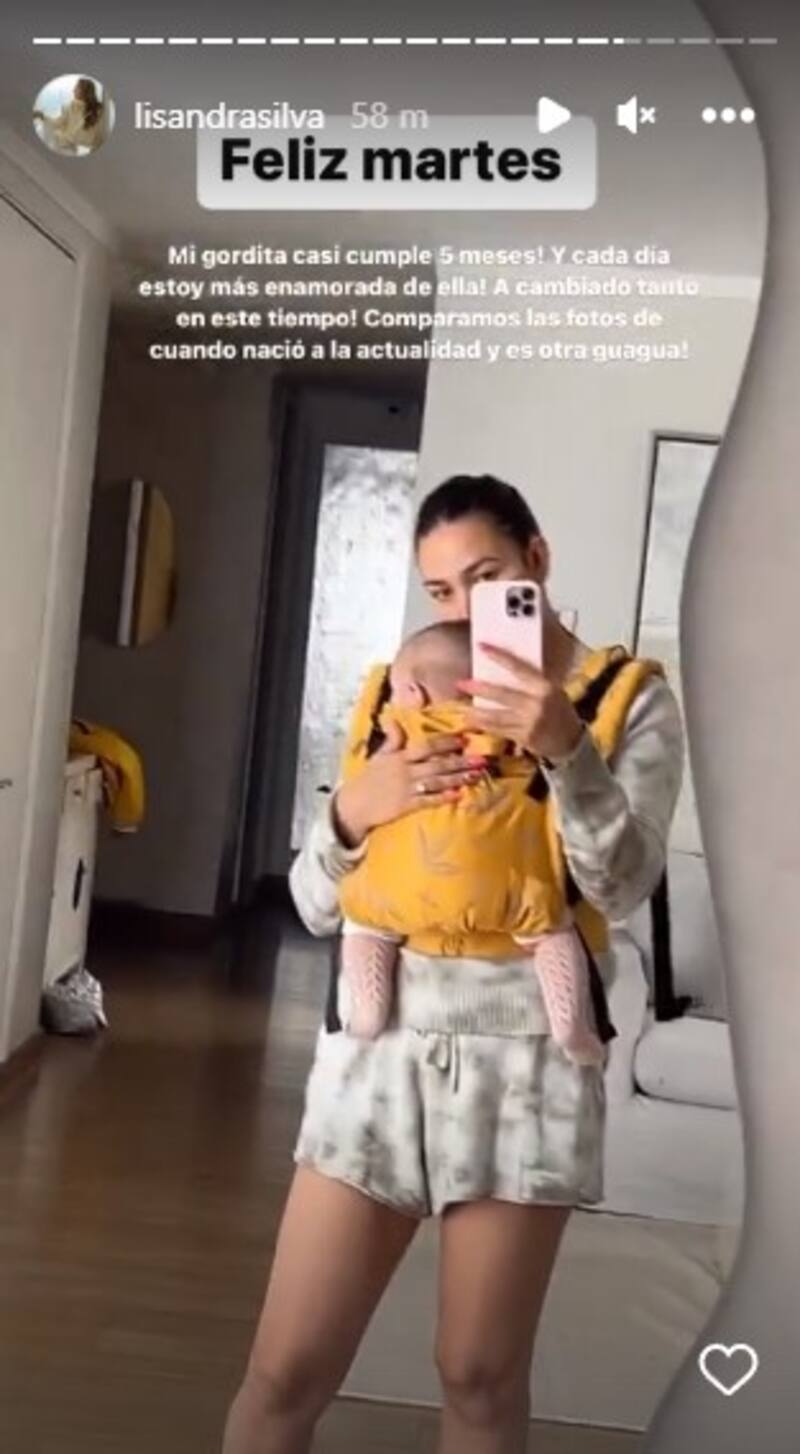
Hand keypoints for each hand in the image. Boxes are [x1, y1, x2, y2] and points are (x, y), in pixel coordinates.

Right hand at [332, 722, 477, 846]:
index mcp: (399, 757)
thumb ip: (392, 739)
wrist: (353, 805)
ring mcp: (406, 789)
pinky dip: (444, 797)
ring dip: (457, 778)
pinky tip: (459, 795)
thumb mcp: (379, 755)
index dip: (446, 742)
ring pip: (437, 781)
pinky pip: (428, 801)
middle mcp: (405, 771)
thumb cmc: (368, 779)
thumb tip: (394, 719)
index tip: (465, 739)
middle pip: (437, 764)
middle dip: (460, 761)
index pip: (427, 746)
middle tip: (482, 759)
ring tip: (476, 775)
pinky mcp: (406, 806)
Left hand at [458, 645, 584, 762]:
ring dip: (477, 712)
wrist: (571, 741)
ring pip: (497, 716)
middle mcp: (537, 704)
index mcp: (545, 687)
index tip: (482, 647)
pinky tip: (474, 721)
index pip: (519, 668)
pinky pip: (499, 730)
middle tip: (462, 683)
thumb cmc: (560, 711)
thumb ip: (532, 681)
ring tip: (461, 708)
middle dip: (480, 688)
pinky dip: (485, 725)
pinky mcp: (524, 738)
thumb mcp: (552, 691)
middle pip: (503, 694)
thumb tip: (507, 666)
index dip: (499, 657)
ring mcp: (530, 723)